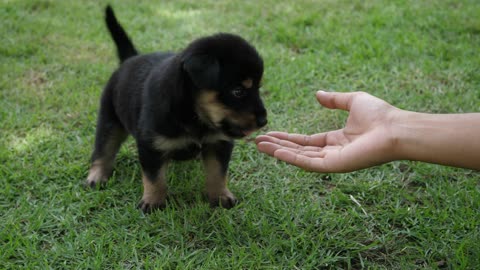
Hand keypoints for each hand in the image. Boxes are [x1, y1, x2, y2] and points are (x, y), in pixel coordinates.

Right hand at [255, 91, 400, 172]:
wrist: (395, 128)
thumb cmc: (380, 115)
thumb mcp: (353, 100)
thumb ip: (334, 99)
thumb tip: (317, 94)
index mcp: (336, 139)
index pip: (306, 141)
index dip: (287, 137)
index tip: (270, 133)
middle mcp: (332, 152)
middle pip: (298, 150)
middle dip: (277, 145)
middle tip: (257, 141)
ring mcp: (332, 160)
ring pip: (299, 157)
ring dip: (278, 151)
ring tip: (259, 145)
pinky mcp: (333, 166)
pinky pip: (307, 162)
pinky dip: (290, 157)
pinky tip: (275, 151)